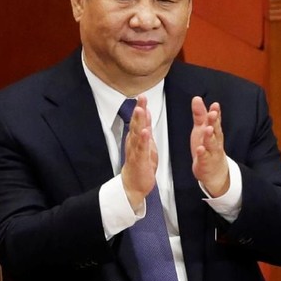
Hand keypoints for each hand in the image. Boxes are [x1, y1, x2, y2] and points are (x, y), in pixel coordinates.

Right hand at [120, 95, 157, 209]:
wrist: (134, 185)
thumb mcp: (146, 143)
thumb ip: (146, 128)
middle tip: (141, 97)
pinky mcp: (139, 160)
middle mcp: (134, 142)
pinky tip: (144, 132)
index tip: (142, 95)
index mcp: (137, 137)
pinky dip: (142, 140)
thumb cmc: (141, 164)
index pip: (139, 120)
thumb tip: (146, 113)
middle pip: (136, 123)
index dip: (141, 107)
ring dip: (138, 121)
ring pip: (136, 133)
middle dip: (139, 110)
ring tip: (140, 110)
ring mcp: (135, 150)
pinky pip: (141, 149)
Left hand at [190, 96, 228, 196]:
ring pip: (212, 144)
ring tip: (208, 129)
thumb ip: (200, 114)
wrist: (214, 171)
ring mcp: (211, 152)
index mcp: (214, 132)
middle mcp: (215, 141)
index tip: (215, 105)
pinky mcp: (206, 163)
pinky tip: (200, 149)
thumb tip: (197, 98)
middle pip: (215, 130)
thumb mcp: (202, 129)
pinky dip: (202, 153)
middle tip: (212, 114)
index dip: (215, 112)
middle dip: (214, 122)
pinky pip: (204, 158)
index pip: (215, 120)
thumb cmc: (208, 147)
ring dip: (210, 136)